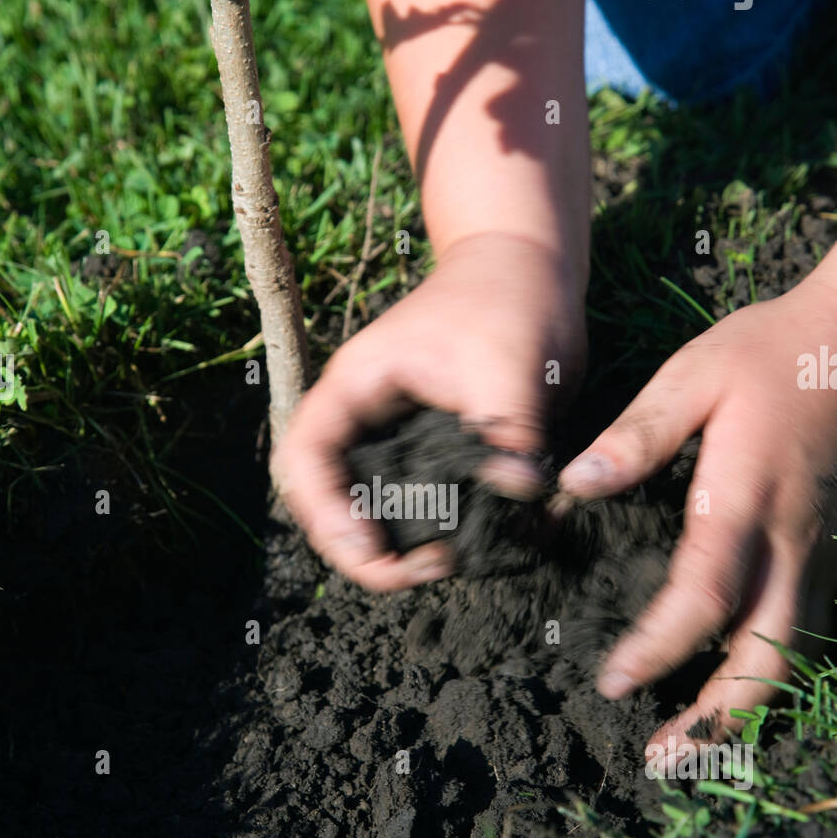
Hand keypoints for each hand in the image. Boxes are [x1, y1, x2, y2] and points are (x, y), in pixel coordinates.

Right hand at [274, 231, 585, 590]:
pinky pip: (417, 506)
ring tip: (445, 564)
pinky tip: (470, 547)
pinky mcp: (434, 455)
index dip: (325, 512)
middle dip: (361, 549)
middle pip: (327, 500)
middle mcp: (365, 420)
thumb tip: (520, 494)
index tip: (371, 548)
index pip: (306, 459)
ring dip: (395, 550)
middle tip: (422, 571)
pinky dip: (434, 533)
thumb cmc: (506, 297)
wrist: (531, 267)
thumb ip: (510, 430)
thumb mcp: (509, 362)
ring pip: (370, 511)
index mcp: (356, 389)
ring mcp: (397, 440)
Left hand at [559, 273, 836, 753]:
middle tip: (665, 760)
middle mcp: (791, 542)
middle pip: (766, 657)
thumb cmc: (770, 353)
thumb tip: (573, 485)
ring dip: (748, 710)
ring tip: (699, 748)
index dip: (660, 648)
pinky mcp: (833, 550)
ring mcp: (822, 552)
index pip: (703, 597)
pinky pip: (810, 630)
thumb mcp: (694, 376)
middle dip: (717, 720)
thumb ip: (636, 436)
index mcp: (746, 503)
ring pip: (796, 655)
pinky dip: (775, 675)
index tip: (615, 681)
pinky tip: (740, 692)